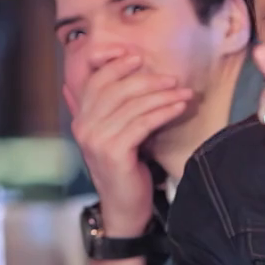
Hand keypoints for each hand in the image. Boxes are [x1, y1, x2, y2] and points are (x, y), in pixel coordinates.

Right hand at [66, 51, 194, 235]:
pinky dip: (163, 112)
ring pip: (132, 106)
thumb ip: (108, 109)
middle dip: (147, 80)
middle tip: (172, 78)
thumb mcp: (113, 135)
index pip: (95, 81)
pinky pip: (142, 123)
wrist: (123, 208)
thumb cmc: (124, 170)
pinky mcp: (114, 152)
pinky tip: (178, 108)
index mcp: (81, 119)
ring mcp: (97, 139)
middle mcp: (84, 126)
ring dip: (162, 96)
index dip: (115, 65)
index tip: (138, 56)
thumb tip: (102, 80)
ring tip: (183, 93)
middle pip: (116, 89)